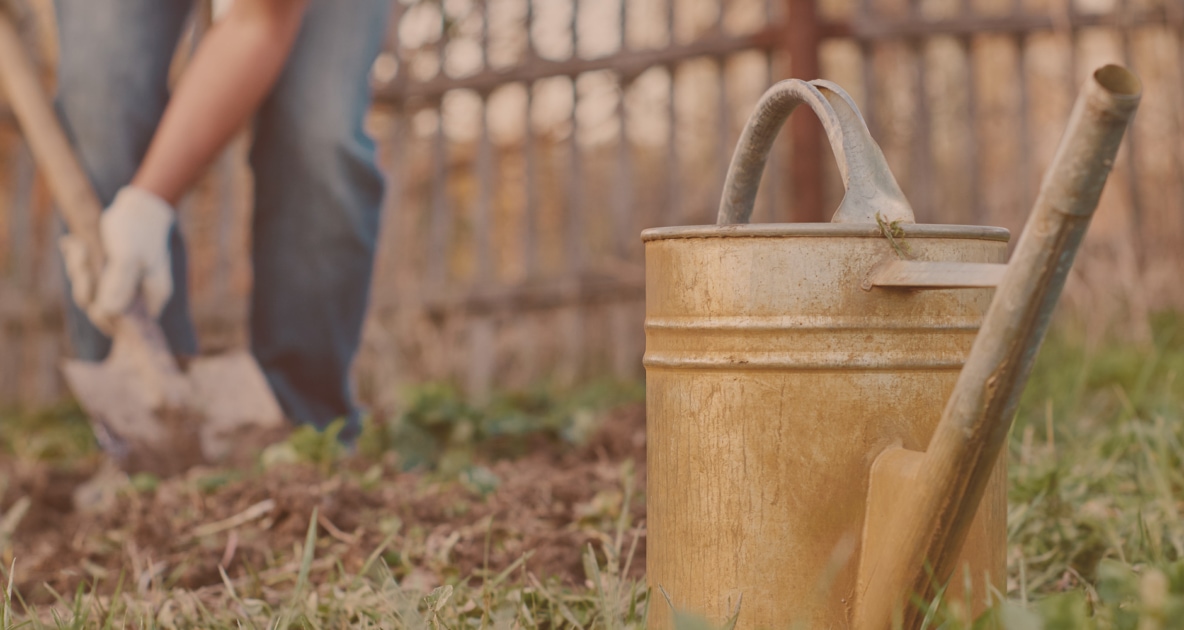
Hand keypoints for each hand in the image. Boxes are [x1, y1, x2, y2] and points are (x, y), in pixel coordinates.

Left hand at [59, 186, 175, 333]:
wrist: (139, 207)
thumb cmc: (137, 229)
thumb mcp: (128, 255)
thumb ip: (119, 284)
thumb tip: (108, 313)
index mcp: (153, 296)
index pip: (123, 321)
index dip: (100, 307)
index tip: (88, 275)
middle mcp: (140, 297)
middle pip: (103, 308)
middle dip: (85, 283)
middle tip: (81, 253)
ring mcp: (125, 288)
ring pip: (92, 293)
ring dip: (79, 269)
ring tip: (77, 245)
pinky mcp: (112, 277)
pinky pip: (88, 281)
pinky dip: (79, 263)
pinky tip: (73, 244)